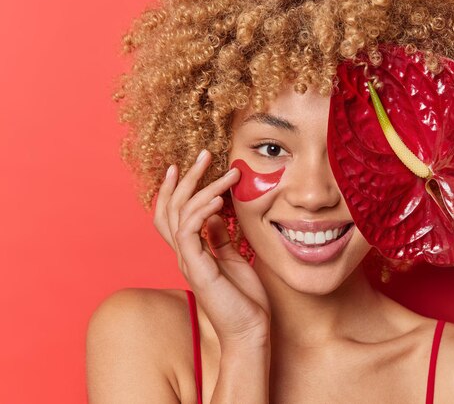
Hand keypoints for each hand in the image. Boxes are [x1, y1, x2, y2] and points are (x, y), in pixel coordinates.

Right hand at [154, 149, 270, 347]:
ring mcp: (189, 261)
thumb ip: (220, 238)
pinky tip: (220, 200)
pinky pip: (190, 231)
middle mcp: (185, 254)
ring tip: (227, 173)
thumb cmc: (244, 299)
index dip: (173, 190)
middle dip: (186, 178)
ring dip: (202, 188)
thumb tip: (216, 215)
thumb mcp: (233, 260)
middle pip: (172, 208)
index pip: (172, 214)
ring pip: (180, 215)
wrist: (250, 332)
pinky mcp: (198, 269)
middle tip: (205, 155)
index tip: (183, 165)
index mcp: (192, 252)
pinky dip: (202, 211)